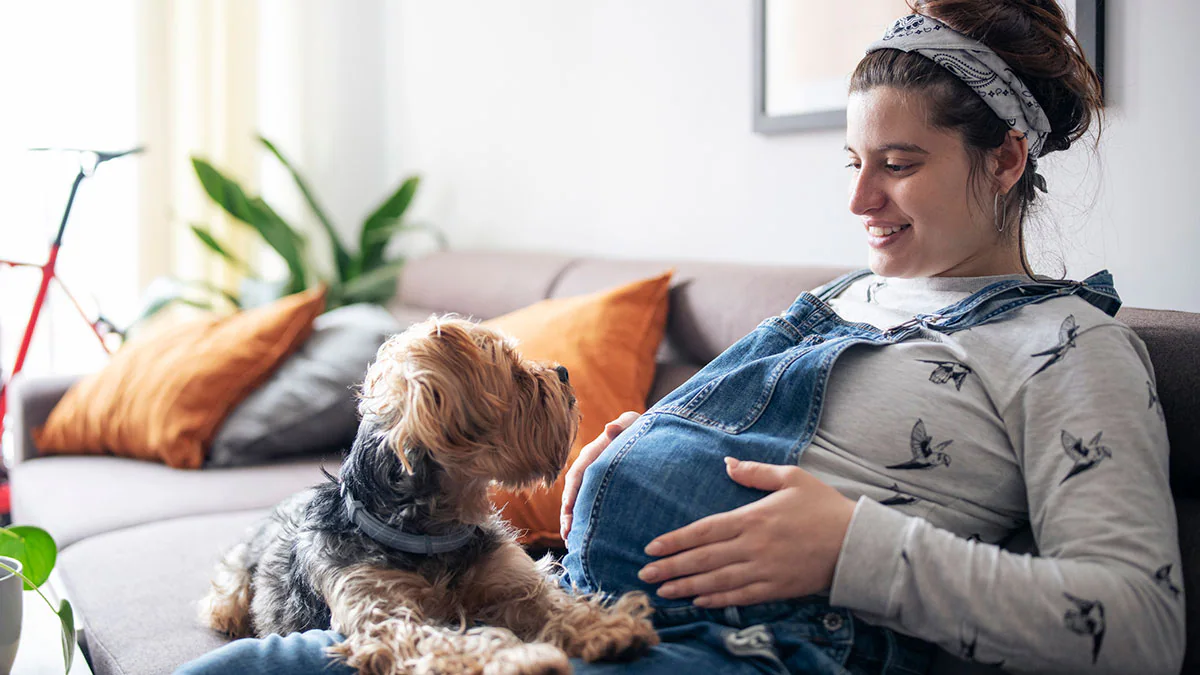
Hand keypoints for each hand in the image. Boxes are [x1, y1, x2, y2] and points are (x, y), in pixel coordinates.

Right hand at [560, 411, 641, 540]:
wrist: (645, 435)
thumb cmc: (637, 427)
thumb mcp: (631, 423)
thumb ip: (622, 424)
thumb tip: (610, 428)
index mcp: (591, 455)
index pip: (577, 475)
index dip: (571, 493)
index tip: (568, 510)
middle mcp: (588, 469)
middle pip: (573, 494)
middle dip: (569, 515)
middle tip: (568, 535)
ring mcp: (593, 482)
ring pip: (579, 504)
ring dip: (574, 523)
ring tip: (572, 544)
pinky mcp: (600, 492)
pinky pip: (589, 508)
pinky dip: (585, 523)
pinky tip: (586, 540)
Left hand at [637, 458, 857, 607]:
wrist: (857, 543)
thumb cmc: (824, 507)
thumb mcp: (792, 478)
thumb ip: (756, 472)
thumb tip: (727, 463)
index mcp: (752, 518)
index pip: (704, 531)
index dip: (675, 540)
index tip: (652, 548)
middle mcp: (753, 546)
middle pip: (703, 559)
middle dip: (671, 567)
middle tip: (644, 575)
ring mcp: (764, 570)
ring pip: (717, 581)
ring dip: (687, 586)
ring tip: (663, 591)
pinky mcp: (777, 588)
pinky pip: (741, 597)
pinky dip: (717, 600)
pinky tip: (699, 600)